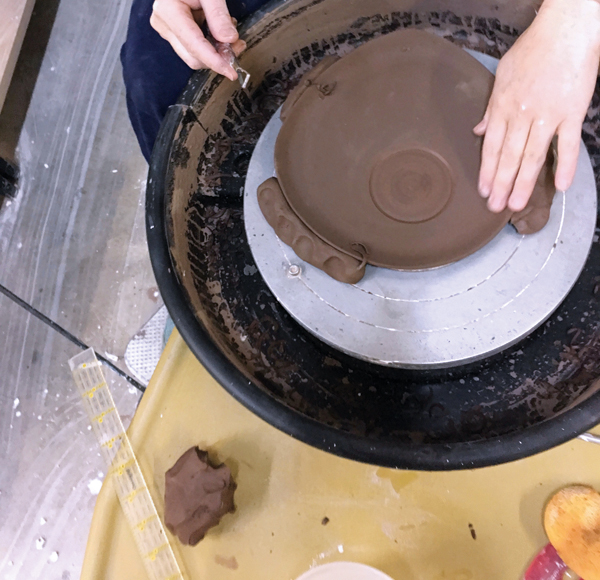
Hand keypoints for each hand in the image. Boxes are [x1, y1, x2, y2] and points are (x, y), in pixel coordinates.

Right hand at [150, 0, 246, 80]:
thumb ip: (218, 14)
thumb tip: (229, 40)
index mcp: (168, 11)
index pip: (194, 46)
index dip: (215, 62)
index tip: (232, 72)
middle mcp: (164, 24)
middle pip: (193, 57)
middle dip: (218, 58)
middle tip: (238, 45)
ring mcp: (167, 30)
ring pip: (194, 56)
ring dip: (216, 53)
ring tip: (230, 36)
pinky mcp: (174, 33)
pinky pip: (194, 49)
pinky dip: (211, 47)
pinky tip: (219, 34)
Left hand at [474, 0, 599, 212]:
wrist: (567, 28)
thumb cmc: (533, 49)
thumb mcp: (502, 75)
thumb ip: (491, 106)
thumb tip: (479, 130)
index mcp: (503, 106)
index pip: (492, 146)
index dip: (486, 171)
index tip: (482, 190)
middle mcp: (522, 114)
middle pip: (509, 156)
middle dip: (500, 184)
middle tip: (494, 208)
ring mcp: (548, 115)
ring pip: (532, 156)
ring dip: (524, 183)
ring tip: (516, 204)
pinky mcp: (573, 111)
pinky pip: (568, 144)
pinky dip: (565, 165)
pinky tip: (561, 186)